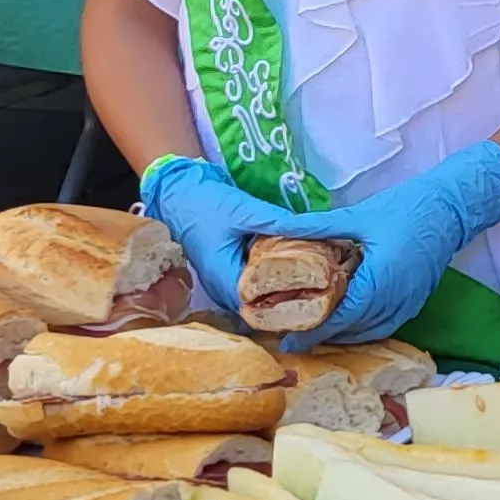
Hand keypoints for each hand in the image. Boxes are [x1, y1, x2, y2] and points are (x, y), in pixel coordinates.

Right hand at [137, 155, 303, 316]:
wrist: (178, 193)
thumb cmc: (205, 203)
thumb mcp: (244, 210)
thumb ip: (278, 223)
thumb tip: (315, 230)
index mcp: (223, 278)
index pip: (260, 307)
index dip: (289, 302)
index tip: (317, 293)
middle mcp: (220, 288)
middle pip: (259, 305)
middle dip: (288, 297)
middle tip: (321, 286)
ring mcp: (220, 282)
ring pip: (254, 297)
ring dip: (278, 289)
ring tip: (312, 280)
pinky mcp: (223, 272)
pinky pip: (249, 284)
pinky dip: (267, 279)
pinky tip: (290, 269)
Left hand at [262, 142, 499, 350]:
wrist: (452, 207)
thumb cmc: (406, 207)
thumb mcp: (358, 216)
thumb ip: (317, 227)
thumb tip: (278, 227)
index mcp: (380, 280)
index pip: (341, 317)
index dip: (313, 331)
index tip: (288, 341)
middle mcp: (396, 300)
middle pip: (354, 330)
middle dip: (323, 335)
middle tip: (293, 336)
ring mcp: (408, 304)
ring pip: (370, 332)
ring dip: (343, 335)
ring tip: (315, 332)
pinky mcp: (415, 302)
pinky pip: (385, 326)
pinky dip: (363, 330)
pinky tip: (347, 323)